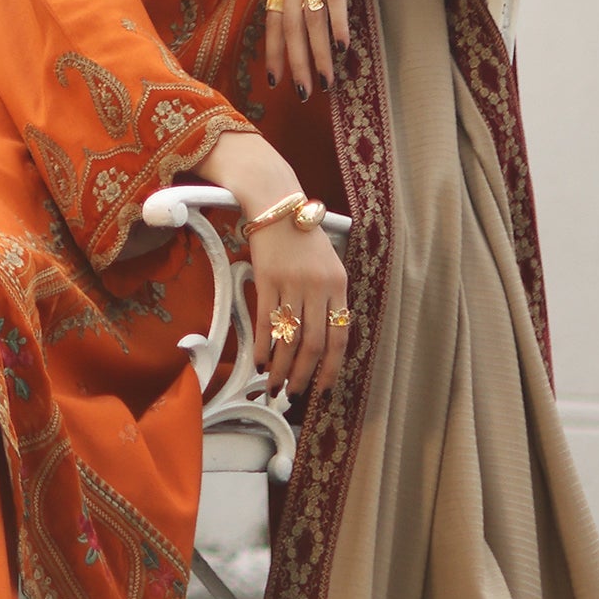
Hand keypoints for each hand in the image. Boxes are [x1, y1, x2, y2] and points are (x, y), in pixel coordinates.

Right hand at [247, 211, 349, 398]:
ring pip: (289, 337)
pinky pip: (265, 321)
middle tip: (295, 393)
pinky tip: (260, 361)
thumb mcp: (328, 263)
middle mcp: (318, 286)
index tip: (323, 387)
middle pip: (313, 343)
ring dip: (282, 367)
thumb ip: (329, 296)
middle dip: (304, 374)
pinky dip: (262, 346)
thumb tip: (322, 339)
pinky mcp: (266, 279)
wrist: (277, 205)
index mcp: (339, 284)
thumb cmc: (302, 237)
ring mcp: (292, 283)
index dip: (330, 367)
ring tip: (275, 384)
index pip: (338, 336)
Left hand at [266, 0, 359, 96]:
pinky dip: (336, 23)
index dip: (274, 52)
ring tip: (326, 80)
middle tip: (302, 93)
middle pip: (292, 28)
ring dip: (318, 53)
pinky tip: (341, 46)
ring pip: (311, 19)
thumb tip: (305, 13)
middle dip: (296, 64)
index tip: (275, 80)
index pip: (274, 22)